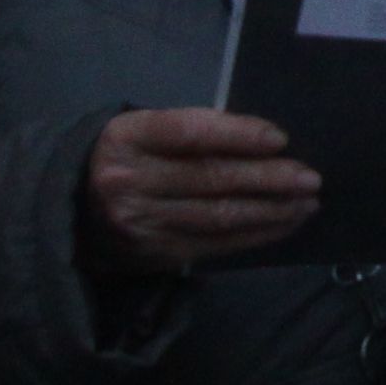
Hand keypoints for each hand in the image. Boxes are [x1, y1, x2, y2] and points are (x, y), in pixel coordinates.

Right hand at [77, 108, 318, 276]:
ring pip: (218, 216)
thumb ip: (193, 130)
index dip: (237, 135)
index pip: (189, 133)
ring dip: (270, 210)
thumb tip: (264, 140)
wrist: (75, 209)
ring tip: (307, 202)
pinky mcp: (156, 254)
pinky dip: (256, 234)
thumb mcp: (144, 130)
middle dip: (267, 178)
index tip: (279, 139)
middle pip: (210, 179)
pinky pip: (216, 244)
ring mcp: (142, 222)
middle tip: (310, 177)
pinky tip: (284, 223)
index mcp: (128, 138)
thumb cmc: (129, 156)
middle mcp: (130, 181)